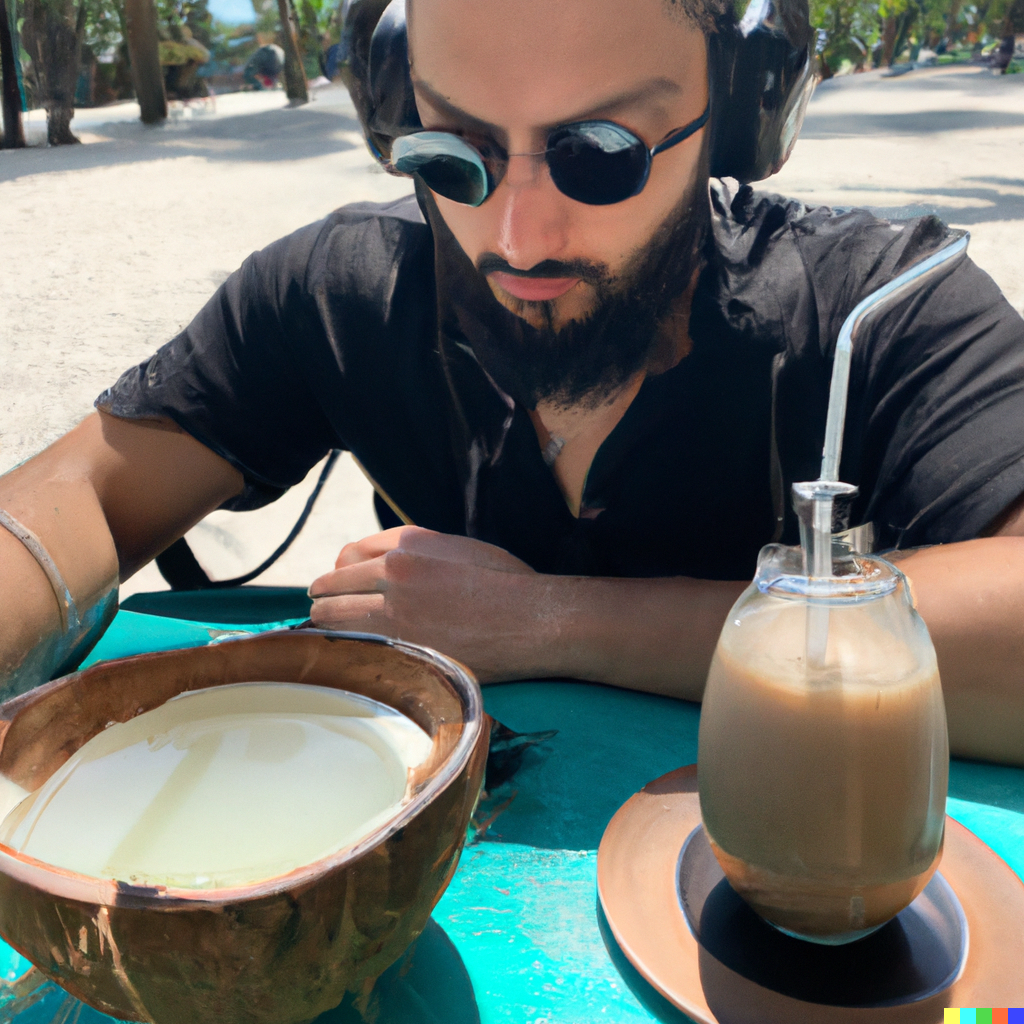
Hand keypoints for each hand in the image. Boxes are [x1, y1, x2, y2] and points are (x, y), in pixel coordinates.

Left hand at [308, 527, 540, 679]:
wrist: (531, 620)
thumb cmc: (507, 584)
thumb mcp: (461, 549)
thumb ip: (420, 552)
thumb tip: (391, 565)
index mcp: (408, 542)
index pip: (349, 553)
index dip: (342, 571)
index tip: (342, 583)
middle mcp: (393, 570)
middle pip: (333, 583)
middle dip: (326, 596)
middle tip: (324, 608)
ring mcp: (392, 610)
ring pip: (332, 615)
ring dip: (325, 623)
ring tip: (324, 632)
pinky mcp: (398, 646)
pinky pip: (350, 645)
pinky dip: (341, 647)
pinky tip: (343, 653)